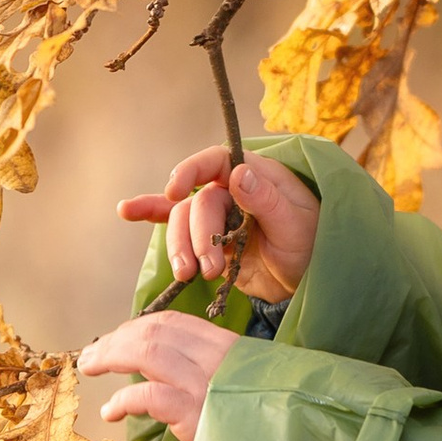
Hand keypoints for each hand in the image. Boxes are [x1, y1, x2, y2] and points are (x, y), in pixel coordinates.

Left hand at [78, 311, 244, 439]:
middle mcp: (215, 358)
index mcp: (225, 346)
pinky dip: (122, 401)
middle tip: (91, 355)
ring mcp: (206, 385)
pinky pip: (148, 397)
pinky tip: (111, 412)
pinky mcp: (196, 414)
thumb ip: (211, 371)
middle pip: (153, 333)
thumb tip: (168, 371)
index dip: (137, 327)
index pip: (173, 322)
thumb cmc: (265, 421)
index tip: (117, 338)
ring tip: (90, 368)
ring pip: (147, 353)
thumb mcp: (242, 383)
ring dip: (110, 358)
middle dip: (115, 340)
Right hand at [117, 145, 320, 304]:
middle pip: (196, 204)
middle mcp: (231, 190)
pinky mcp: (208, 240)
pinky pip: (176, 226)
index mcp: (256, 175)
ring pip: (183, 223)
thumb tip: (237, 173)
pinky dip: (152, 217)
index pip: (216, 161)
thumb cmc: (314, 244)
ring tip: (189, 275)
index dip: (191, 171)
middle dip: (196, 237)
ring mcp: (218, 216)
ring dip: (180, 248)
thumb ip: (266, 200)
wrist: (312, 279)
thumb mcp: (297, 224)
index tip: (175, 191)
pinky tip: (127, 211)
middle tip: (209, 269)